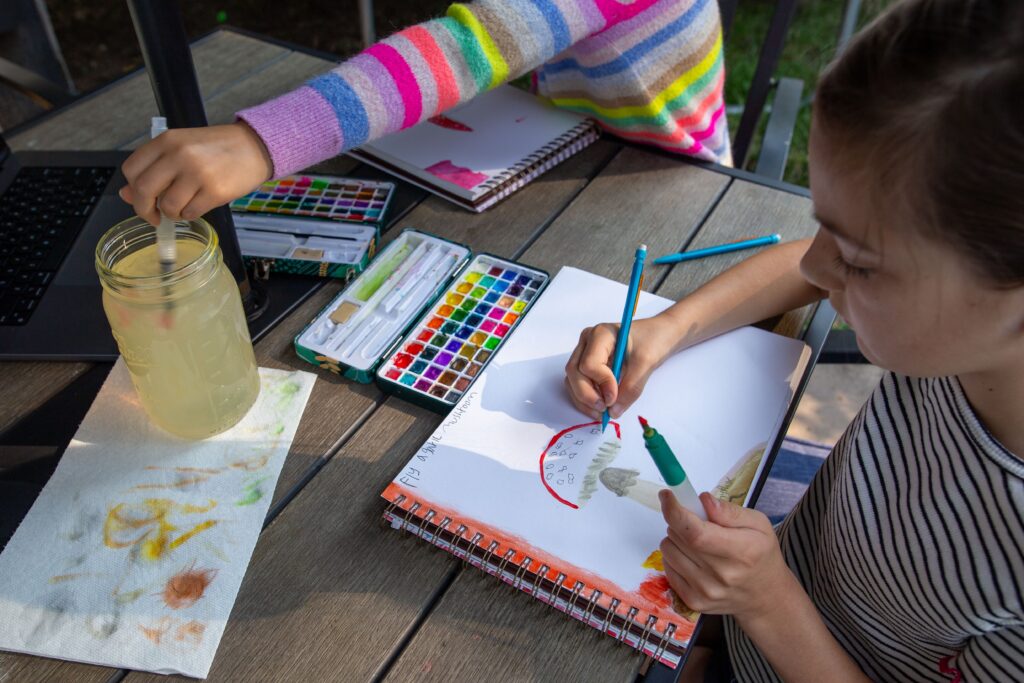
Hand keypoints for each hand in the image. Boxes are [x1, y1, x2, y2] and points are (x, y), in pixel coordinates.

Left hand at [119, 121, 272, 224]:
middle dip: (144, 209)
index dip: (132, 188)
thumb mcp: (181, 149)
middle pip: (144, 190)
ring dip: (172, 213)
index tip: (140, 197)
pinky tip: (197, 205)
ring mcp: (197, 174)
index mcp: (167, 141)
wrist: (254, 147)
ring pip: (168, 206)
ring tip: (183, 207)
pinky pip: (190, 213)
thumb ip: (154, 168)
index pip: (132, 169)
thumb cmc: (216, 149)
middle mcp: (179, 155)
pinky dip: (190, 215)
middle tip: (153, 216)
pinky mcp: (215, 191)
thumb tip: (126, 194)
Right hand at [563, 316, 678, 419]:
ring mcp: (584, 353)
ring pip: (572, 380)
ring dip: (584, 400)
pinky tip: (600, 407)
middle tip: (604, 409)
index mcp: (600, 334)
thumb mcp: (646, 363)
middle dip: (587, 395)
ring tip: (602, 412)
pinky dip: (586, 399)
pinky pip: (578, 384)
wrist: (658, 335)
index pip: (589, 364)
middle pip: (574, 372)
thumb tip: (614, 411)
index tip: (614, 398)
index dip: (601, 384)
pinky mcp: (587, 364)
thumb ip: (631, 388)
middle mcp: (587, 342)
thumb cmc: (653, 340)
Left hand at [658, 490, 793, 622]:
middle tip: (697, 522)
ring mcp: (705, 591)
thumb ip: (729, 511)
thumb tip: (703, 500)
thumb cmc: (761, 555)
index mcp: (740, 552)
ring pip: (667, 549)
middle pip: (678, 537)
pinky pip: (667, 567)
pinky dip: (675, 556)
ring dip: (676, 539)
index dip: (675, 512)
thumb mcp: (758, 524)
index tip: (667, 495)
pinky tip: (693, 558)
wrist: (765, 597)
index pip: (696, 533)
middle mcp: (720, 575)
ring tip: (698, 542)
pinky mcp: (693, 601)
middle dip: (681, 521)